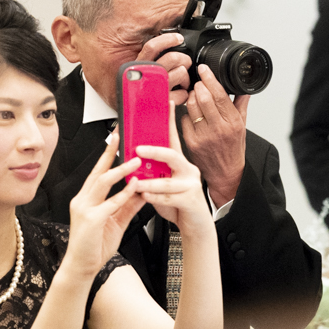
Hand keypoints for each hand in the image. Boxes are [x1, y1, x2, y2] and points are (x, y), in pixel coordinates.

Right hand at [66, 135, 145, 277]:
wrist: (82, 267)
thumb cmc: (95, 246)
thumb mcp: (116, 222)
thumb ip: (128, 206)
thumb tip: (142, 192)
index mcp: (86, 199)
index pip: (97, 172)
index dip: (107, 155)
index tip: (115, 140)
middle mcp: (82, 200)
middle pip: (97, 171)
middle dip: (109, 152)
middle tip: (120, 137)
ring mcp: (84, 208)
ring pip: (102, 182)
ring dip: (120, 170)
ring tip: (135, 162)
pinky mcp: (90, 220)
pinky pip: (109, 203)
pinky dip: (123, 194)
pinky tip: (135, 187)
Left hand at [135, 102, 210, 230]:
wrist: (195, 224)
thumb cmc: (177, 203)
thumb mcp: (163, 184)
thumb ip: (152, 173)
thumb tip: (133, 161)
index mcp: (180, 163)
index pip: (173, 138)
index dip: (169, 120)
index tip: (165, 103)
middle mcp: (187, 170)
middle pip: (172, 154)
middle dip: (154, 151)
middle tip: (138, 149)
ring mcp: (190, 185)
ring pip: (167, 181)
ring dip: (148, 182)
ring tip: (136, 184)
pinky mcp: (190, 200)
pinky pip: (170, 198)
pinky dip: (155, 197)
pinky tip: (146, 197)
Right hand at [136, 32, 191, 105]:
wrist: (132, 116)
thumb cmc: (137, 93)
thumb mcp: (137, 73)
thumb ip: (148, 61)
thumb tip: (165, 48)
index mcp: (139, 66)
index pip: (152, 47)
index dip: (167, 39)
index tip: (178, 38)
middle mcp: (148, 76)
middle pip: (173, 58)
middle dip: (184, 59)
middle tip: (185, 64)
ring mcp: (157, 88)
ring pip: (181, 73)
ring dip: (185, 78)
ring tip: (182, 82)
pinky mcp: (164, 101)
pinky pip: (183, 93)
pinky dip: (184, 94)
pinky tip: (179, 94)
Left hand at [181, 64, 248, 206]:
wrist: (225, 173)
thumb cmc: (233, 149)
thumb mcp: (242, 126)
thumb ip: (241, 105)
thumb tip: (244, 89)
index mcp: (233, 122)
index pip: (219, 94)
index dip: (209, 78)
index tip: (203, 69)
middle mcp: (218, 129)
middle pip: (203, 97)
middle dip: (198, 85)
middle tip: (198, 82)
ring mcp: (203, 136)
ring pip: (191, 106)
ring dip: (190, 96)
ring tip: (194, 95)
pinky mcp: (191, 142)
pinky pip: (184, 119)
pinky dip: (186, 113)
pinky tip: (191, 113)